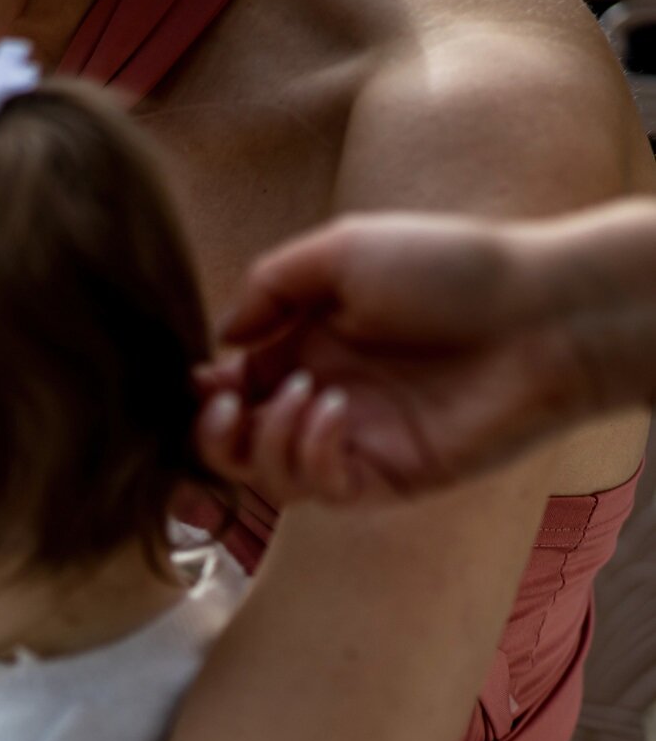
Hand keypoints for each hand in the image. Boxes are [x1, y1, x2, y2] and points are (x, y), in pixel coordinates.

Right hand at [194, 213, 591, 504]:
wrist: (541, 311)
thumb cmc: (453, 267)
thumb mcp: (342, 250)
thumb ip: (269, 287)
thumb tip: (221, 340)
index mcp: (310, 348)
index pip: (234, 390)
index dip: (205, 395)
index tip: (198, 381)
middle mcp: (325, 399)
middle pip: (237, 446)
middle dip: (215, 432)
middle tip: (228, 406)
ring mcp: (355, 442)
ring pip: (270, 478)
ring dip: (269, 439)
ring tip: (309, 394)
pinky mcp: (387, 477)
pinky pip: (321, 490)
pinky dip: (310, 454)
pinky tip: (335, 414)